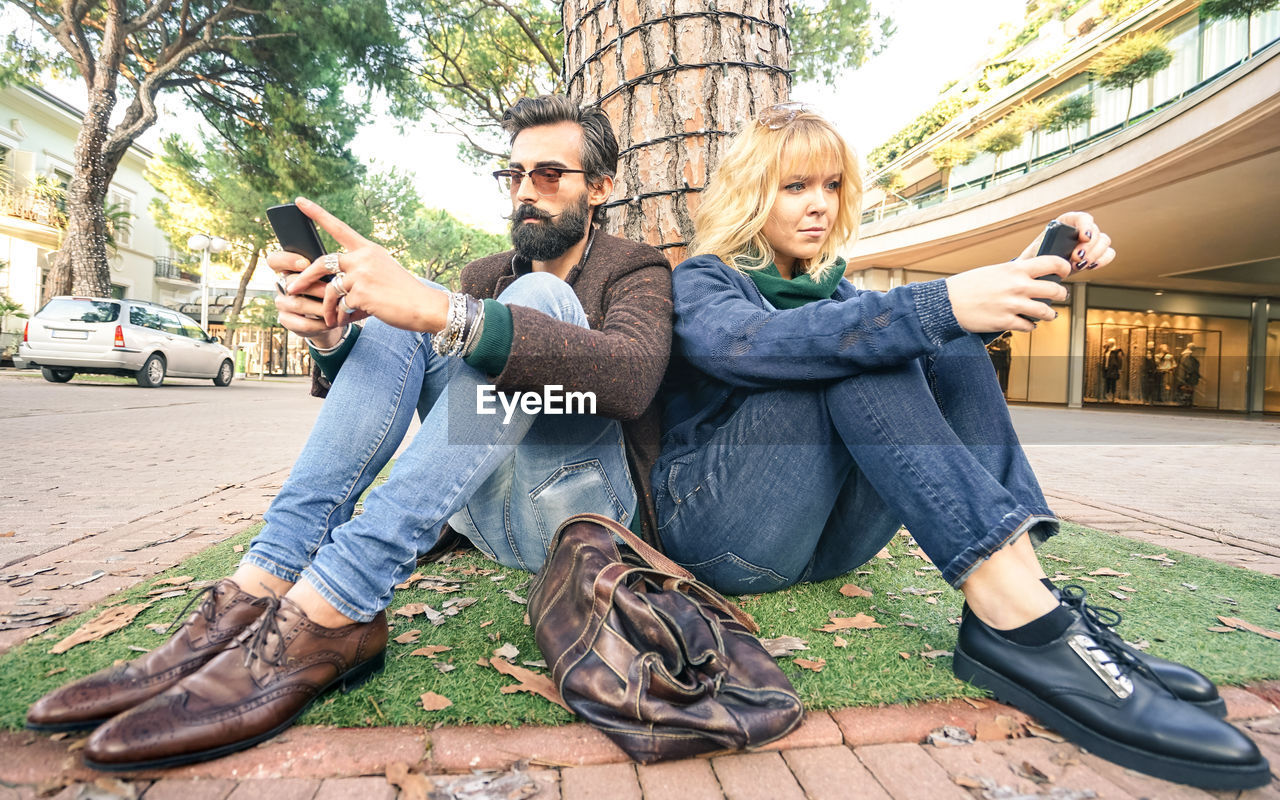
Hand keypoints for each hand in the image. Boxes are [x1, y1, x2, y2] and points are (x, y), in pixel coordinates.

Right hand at [268, 250, 344, 348]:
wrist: (325, 319)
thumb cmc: (327, 293)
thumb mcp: (326, 278)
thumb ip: (324, 271)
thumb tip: (332, 264)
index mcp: (288, 271)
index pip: (275, 260)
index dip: (287, 260)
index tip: (306, 264)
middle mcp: (281, 286)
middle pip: (290, 282)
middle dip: (315, 287)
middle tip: (332, 291)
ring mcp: (281, 303)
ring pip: (298, 304)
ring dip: (321, 307)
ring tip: (338, 309)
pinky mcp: (286, 320)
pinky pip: (304, 323)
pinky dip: (321, 324)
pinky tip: (332, 323)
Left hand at [286, 197, 449, 331]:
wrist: (423, 306)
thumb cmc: (403, 292)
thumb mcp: (382, 271)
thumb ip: (359, 270)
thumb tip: (334, 284)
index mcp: (368, 249)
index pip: (339, 227)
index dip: (317, 214)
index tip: (299, 201)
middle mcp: (364, 257)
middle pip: (322, 262)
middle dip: (304, 277)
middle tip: (291, 287)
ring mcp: (362, 274)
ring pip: (330, 289)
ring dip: (325, 306)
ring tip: (327, 318)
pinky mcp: (362, 293)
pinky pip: (340, 306)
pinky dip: (339, 316)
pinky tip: (343, 321)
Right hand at [945, 257, 1069, 332]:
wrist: (947, 303)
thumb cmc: (968, 286)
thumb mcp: (994, 271)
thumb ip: (1015, 273)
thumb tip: (1033, 277)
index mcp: (1015, 269)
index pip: (1052, 263)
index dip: (1064, 267)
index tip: (1064, 272)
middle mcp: (1017, 286)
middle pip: (1055, 290)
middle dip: (1061, 294)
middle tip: (1060, 295)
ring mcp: (1012, 305)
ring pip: (1046, 312)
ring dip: (1050, 314)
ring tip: (1048, 314)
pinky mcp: (1005, 322)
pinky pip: (1029, 326)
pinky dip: (1031, 326)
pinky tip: (1028, 323)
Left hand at [1016, 211, 1114, 271]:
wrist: (1040, 270)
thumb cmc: (1036, 258)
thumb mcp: (1037, 250)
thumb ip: (1046, 247)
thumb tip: (1052, 250)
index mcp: (1067, 222)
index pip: (1083, 218)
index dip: (1086, 226)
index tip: (1084, 237)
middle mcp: (1081, 229)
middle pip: (1095, 232)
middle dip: (1089, 247)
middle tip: (1077, 259)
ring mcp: (1090, 241)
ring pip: (1104, 242)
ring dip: (1095, 255)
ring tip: (1079, 266)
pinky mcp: (1096, 254)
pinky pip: (1108, 253)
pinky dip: (1103, 260)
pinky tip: (1091, 266)